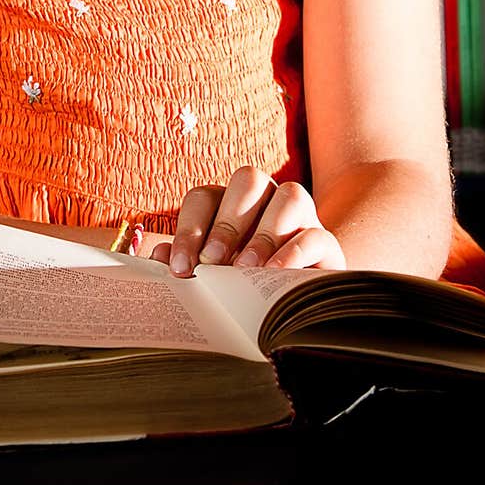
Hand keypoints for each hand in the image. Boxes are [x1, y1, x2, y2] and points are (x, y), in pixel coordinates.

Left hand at [149, 166, 345, 276]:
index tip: (181, 268)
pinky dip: (293, 252)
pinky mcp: (326, 242)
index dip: (189, 229)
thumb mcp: (214, 275)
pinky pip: (315, 233)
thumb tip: (159, 258)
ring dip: (263, 233)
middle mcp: (267, 199)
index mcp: (230, 203)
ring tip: (245, 269)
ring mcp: (301, 216)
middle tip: (212, 263)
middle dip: (227, 222)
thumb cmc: (245, 284)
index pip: (205, 197)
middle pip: (248, 180)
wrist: (298, 304)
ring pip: (289, 196)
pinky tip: (274, 274)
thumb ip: (187, 264)